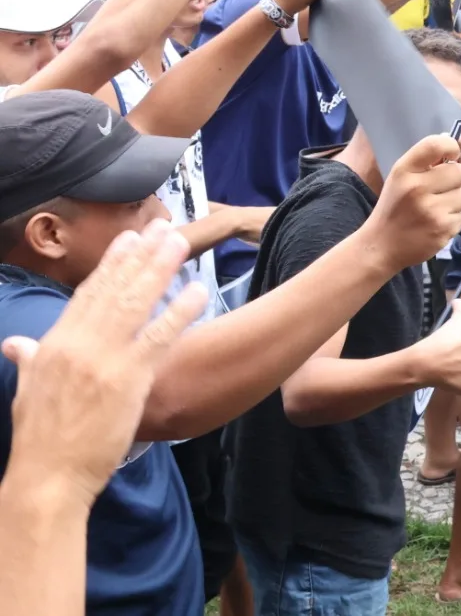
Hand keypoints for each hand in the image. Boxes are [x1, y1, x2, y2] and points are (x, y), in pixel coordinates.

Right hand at [2, 220, 205, 508]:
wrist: (47, 477)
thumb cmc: (41, 440)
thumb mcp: (28, 393)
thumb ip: (29, 362)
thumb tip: (16, 344)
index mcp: (53, 344)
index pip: (87, 294)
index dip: (111, 265)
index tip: (128, 240)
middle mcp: (77, 344)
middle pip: (114, 289)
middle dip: (140, 255)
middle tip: (162, 227)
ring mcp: (104, 358)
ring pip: (135, 303)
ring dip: (160, 270)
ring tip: (180, 244)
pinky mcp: (128, 378)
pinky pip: (159, 337)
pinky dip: (179, 311)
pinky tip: (198, 291)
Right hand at [364, 134, 460, 270]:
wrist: (380, 247)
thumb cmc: (394, 209)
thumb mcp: (400, 180)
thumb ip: (424, 164)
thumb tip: (454, 147)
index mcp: (403, 171)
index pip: (436, 144)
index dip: (450, 147)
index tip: (451, 156)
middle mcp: (417, 188)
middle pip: (459, 172)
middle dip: (454, 181)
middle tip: (439, 191)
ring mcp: (431, 210)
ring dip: (454, 203)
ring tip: (434, 210)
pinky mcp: (442, 229)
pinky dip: (452, 222)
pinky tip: (435, 225)